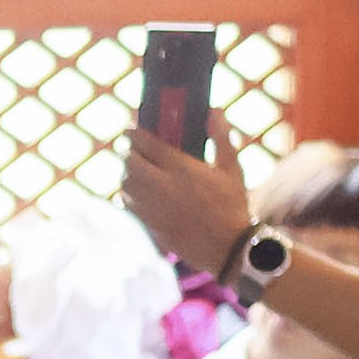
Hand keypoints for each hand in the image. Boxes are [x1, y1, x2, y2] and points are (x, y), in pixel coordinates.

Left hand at [112, 128, 248, 276]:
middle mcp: (162, 187)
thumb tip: (214, 110)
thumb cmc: (233, 205)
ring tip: (135, 169)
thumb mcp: (232, 168)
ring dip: (127, 173)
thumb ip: (221, 137)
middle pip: (129, 162)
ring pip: (125, 184)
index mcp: (181, 168)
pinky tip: (137, 192)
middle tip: (132, 148)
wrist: (228, 248)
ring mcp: (153, 208)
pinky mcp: (150, 225)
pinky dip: (129, 194)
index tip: (131, 127)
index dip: (134, 132)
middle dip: (128, 151)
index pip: (146, 144)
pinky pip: (128, 205)